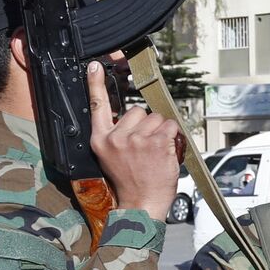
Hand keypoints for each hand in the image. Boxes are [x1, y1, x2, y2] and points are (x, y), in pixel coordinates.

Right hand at [88, 61, 180, 220]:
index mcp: (101, 140)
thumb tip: (132, 117)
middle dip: (146, 125)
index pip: (97, 106)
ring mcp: (137, 140)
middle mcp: (117, 137)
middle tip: (145, 148)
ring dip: (161, 132)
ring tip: (155, 153)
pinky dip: (173, 137)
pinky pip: (171, 127)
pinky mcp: (157, 143)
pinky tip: (166, 153)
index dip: (96, 83)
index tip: (95, 65)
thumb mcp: (111, 157)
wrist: (141, 204)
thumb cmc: (130, 182)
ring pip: (157, 118)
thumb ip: (116, 136)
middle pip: (137, 110)